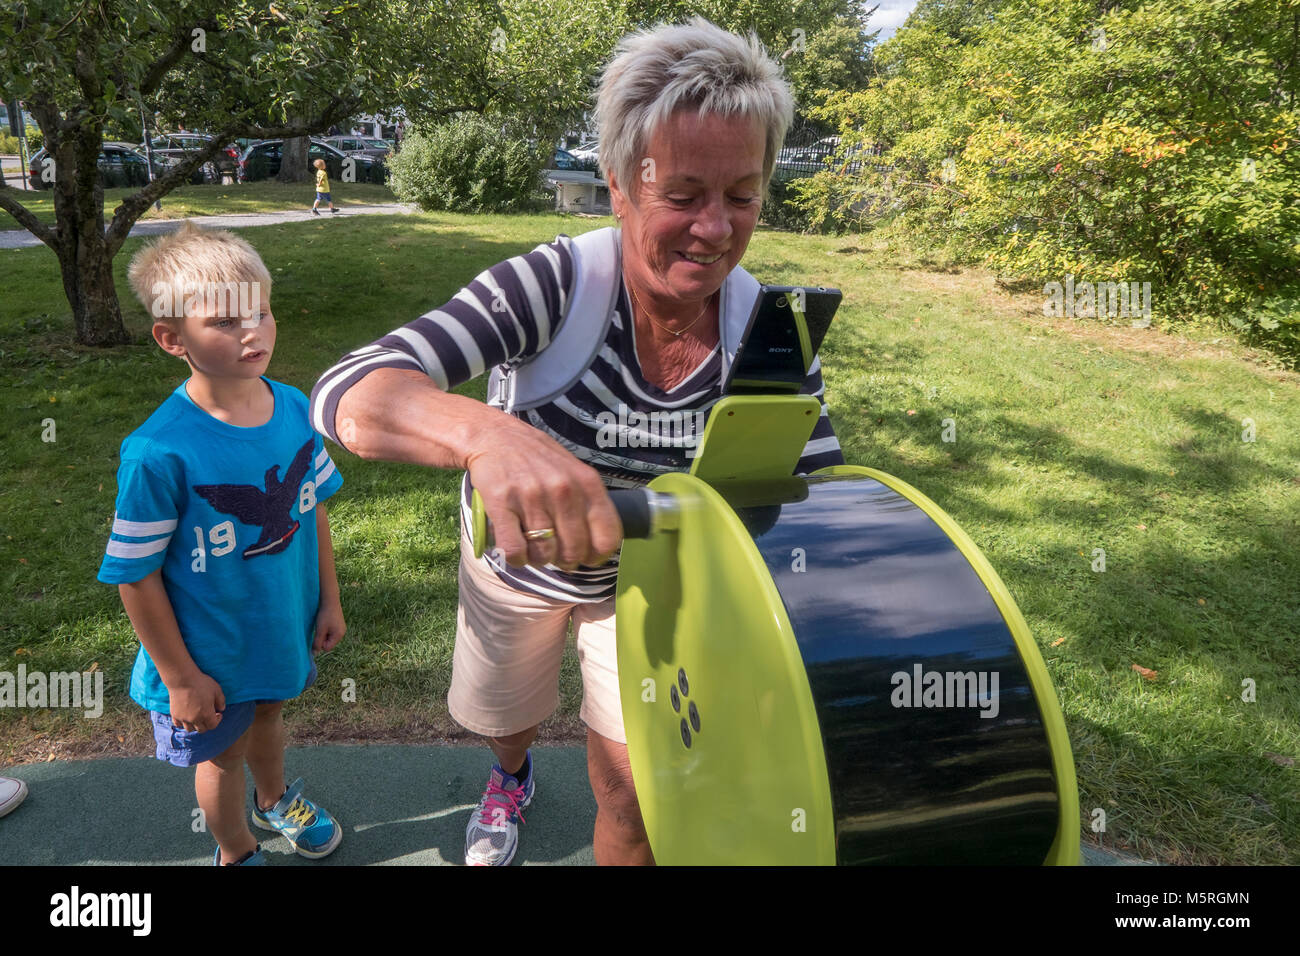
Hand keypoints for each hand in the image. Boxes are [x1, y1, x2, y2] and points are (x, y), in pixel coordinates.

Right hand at [168, 672, 225, 732]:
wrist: (182, 679)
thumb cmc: (201, 683)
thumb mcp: (217, 690)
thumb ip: (221, 701)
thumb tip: (221, 709)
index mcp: (206, 714)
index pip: (213, 726)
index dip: (217, 720)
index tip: (218, 713)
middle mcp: (194, 719)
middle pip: (202, 729)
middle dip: (207, 724)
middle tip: (208, 715)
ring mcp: (183, 718)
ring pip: (190, 729)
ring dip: (195, 725)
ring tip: (198, 717)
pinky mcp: (174, 714)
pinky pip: (178, 724)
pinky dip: (183, 723)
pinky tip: (187, 717)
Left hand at [313, 599, 345, 652]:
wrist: (330, 600)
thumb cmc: (325, 615)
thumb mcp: (320, 630)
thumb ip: (317, 643)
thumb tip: (314, 654)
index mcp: (339, 636)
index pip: (327, 648)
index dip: (320, 643)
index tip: (318, 633)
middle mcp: (342, 633)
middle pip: (328, 643)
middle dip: (322, 638)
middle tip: (320, 628)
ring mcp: (341, 628)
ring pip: (328, 637)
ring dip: (323, 633)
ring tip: (322, 624)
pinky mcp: (339, 624)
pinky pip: (330, 631)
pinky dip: (326, 628)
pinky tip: (325, 621)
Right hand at [466, 414, 622, 569]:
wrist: (494, 435)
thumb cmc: (537, 458)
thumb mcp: (573, 471)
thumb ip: (589, 502)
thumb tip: (599, 546)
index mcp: (587, 483)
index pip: (606, 537)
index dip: (597, 556)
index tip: (587, 557)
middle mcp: (563, 490)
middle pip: (574, 551)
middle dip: (565, 560)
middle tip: (555, 553)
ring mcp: (532, 496)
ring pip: (544, 554)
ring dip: (538, 559)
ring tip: (533, 547)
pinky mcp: (502, 503)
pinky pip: (515, 550)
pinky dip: (516, 558)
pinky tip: (516, 550)